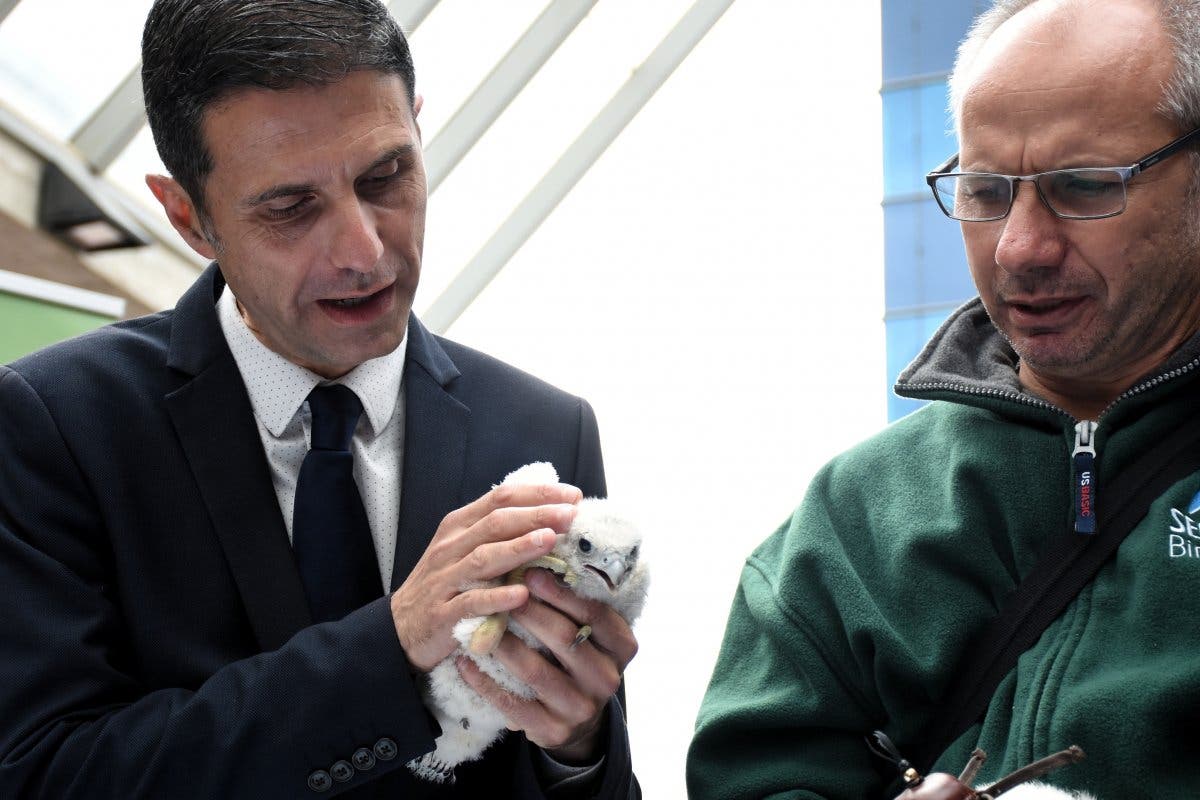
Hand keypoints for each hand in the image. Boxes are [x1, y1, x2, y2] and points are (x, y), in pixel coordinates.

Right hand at [391, 483, 580, 672]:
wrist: (400, 627)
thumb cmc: (446, 584)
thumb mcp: (466, 548)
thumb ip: (500, 531)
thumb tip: (550, 514)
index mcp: (460, 525)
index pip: (500, 499)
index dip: (537, 494)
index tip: (573, 495)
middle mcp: (451, 547)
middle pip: (496, 523)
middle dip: (536, 515)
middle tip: (571, 514)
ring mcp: (445, 579)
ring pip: (484, 557)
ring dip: (519, 548)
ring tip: (550, 540)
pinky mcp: (443, 614)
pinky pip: (471, 602)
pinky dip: (496, 598)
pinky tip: (522, 595)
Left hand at [457, 567, 638, 761]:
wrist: (574, 715)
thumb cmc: (577, 655)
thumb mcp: (590, 630)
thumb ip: (578, 599)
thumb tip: (546, 546)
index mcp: (623, 647)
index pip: (595, 614)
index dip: (563, 592)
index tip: (532, 572)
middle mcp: (607, 679)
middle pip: (566, 639)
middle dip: (531, 612)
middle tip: (502, 591)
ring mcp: (581, 708)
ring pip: (537, 672)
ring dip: (506, 644)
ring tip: (481, 622)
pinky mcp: (553, 731)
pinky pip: (514, 705)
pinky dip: (486, 682)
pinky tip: (466, 662)